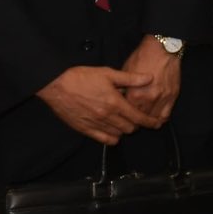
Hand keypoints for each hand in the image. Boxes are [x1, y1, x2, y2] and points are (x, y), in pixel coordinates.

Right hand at [38, 66, 157, 145]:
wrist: (56, 84)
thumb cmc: (82, 77)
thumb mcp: (108, 73)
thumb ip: (130, 79)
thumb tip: (149, 78)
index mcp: (114, 103)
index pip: (138, 118)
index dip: (149, 122)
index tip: (156, 123)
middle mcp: (106, 116)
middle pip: (129, 128)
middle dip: (137, 124)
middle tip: (136, 118)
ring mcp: (95, 124)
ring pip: (118, 135)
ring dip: (124, 130)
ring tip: (124, 122)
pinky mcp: (84, 129)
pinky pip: (103, 140)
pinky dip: (111, 138)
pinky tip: (112, 132)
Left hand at [120, 38, 181, 126]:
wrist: (161, 49)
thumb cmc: (142, 57)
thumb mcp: (125, 72)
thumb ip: (123, 89)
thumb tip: (118, 99)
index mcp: (135, 94)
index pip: (127, 114)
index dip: (123, 117)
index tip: (121, 118)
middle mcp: (149, 99)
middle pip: (140, 119)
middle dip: (134, 122)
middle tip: (131, 122)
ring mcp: (162, 98)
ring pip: (153, 119)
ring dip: (148, 122)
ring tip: (143, 123)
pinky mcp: (172, 96)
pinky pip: (166, 115)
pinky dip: (160, 119)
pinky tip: (156, 119)